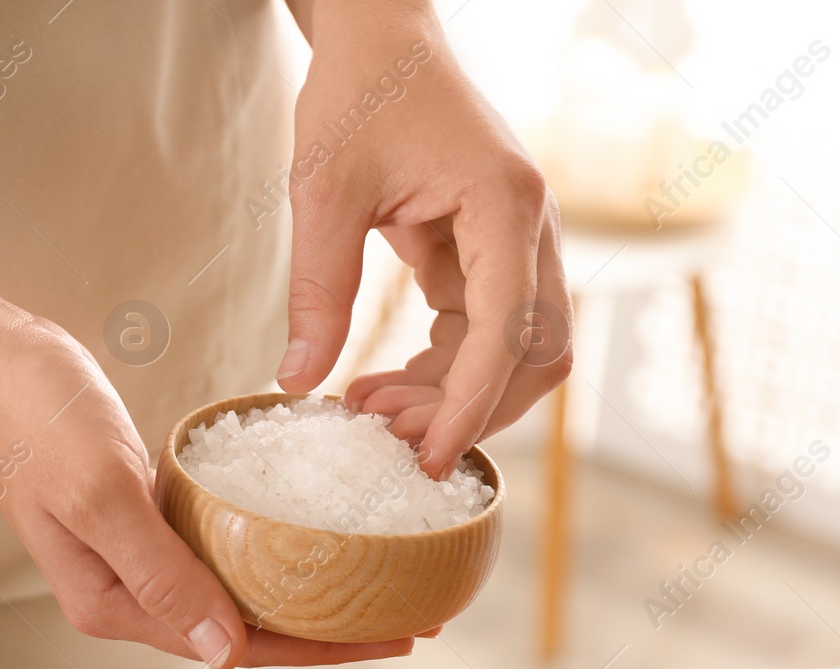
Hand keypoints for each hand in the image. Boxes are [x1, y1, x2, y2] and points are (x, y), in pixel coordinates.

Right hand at [0, 319, 416, 668]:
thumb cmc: (35, 421)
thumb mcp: (102, 496)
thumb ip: (161, 574)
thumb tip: (226, 650)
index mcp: (114, 605)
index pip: (235, 645)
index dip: (320, 648)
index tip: (394, 638)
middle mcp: (129, 593)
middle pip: (247, 627)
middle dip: (332, 627)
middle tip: (415, 615)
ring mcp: (138, 555)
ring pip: (241, 588)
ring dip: (309, 589)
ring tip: (384, 581)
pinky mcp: (148, 515)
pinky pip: (224, 545)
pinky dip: (274, 546)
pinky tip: (318, 536)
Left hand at [274, 4, 572, 477]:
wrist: (381, 40)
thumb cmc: (358, 93)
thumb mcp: (324, 189)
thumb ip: (318, 288)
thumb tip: (300, 382)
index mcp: (504, 203)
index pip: (509, 328)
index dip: (471, 402)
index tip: (427, 456)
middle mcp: (532, 227)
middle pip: (539, 353)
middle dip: (472, 408)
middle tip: (386, 436)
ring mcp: (520, 242)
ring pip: (518, 352)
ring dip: (455, 395)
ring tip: (369, 408)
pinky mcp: (492, 254)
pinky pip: (486, 333)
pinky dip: (444, 370)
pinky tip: (379, 381)